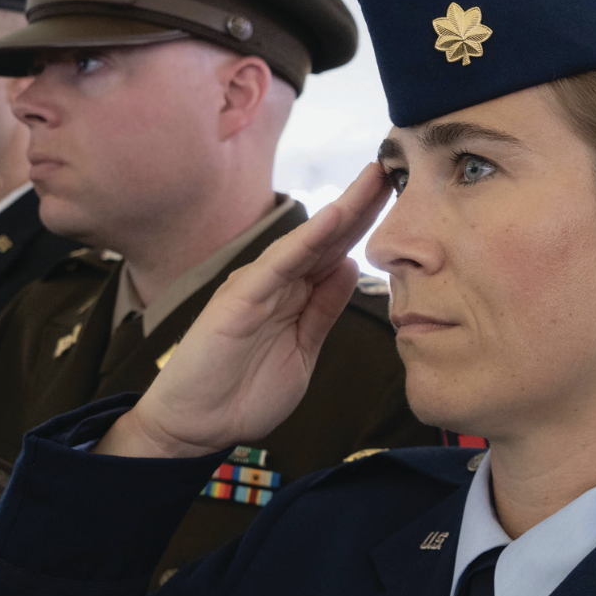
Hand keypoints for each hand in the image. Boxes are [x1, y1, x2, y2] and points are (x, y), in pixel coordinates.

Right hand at [99, 165, 392, 458]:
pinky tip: (335, 218)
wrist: (195, 425)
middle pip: (328, 236)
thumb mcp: (302, 349)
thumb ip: (323, 309)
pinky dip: (307, 240)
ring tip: (372, 180)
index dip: (367, 225)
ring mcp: (258, 286)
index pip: (338, 251)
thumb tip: (350, 267)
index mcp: (295, 295)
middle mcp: (277, 282)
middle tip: (394, 169)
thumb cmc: (244, 391)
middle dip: (362, 204)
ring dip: (343, 210)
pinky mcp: (239, 299)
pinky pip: (279, 264)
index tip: (400, 198)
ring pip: (308, 241)